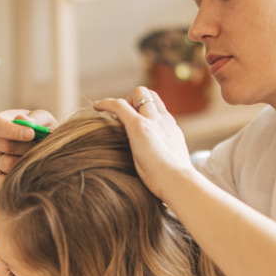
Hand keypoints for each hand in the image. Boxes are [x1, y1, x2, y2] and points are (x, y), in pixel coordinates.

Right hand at [0, 108, 58, 190]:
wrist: (45, 150)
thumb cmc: (41, 131)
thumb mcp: (43, 120)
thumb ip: (36, 118)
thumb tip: (22, 120)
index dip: (12, 130)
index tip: (31, 134)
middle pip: (4, 145)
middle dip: (26, 146)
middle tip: (40, 147)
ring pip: (6, 164)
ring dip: (25, 162)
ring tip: (36, 158)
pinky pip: (1, 182)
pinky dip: (18, 178)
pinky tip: (29, 172)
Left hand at [93, 87, 194, 201]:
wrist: (178, 181)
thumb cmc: (174, 182)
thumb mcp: (173, 165)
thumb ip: (166, 159)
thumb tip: (159, 169)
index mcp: (171, 129)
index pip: (158, 108)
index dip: (144, 110)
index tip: (134, 123)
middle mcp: (163, 120)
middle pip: (150, 95)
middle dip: (135, 101)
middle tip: (124, 120)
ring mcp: (152, 121)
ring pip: (139, 93)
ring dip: (125, 101)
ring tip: (114, 119)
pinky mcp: (138, 126)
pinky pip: (119, 105)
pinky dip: (106, 103)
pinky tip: (97, 107)